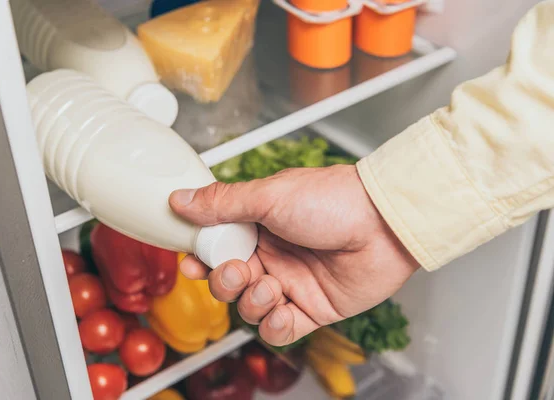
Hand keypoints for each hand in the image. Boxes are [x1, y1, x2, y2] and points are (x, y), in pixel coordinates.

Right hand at [169, 165, 418, 345]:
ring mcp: (293, 283)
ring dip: (252, 302)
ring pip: (250, 308)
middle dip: (226, 282)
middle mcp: (274, 255)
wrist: (385, 222)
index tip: (193, 260)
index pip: (218, 247)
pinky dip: (274, 326)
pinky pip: (281, 330)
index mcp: (259, 226)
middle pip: (229, 282)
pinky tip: (282, 310)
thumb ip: (222, 203)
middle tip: (240, 270)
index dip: (202, 257)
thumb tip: (180, 199)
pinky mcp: (313, 309)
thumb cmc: (333, 200)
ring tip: (270, 286)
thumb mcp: (269, 195)